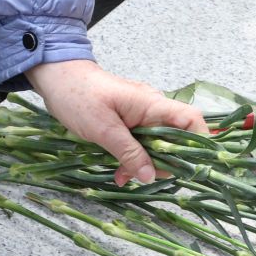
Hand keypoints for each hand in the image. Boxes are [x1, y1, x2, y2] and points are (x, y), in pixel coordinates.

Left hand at [29, 59, 207, 185]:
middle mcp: (151, 109)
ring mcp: (140, 115)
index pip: (191, 120)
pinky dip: (131, 159)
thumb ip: (129, 153)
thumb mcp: (104, 129)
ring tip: (122, 177)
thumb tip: (152, 176)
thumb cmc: (78, 96)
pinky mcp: (127, 122)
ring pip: (155, 146)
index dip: (199, 143)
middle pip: (175, 140)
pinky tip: (119, 172)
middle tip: (145, 178)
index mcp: (151, 105)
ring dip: (143, 164)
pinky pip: (139, 144)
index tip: (192, 167)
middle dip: (164, 163)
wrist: (56, 77)